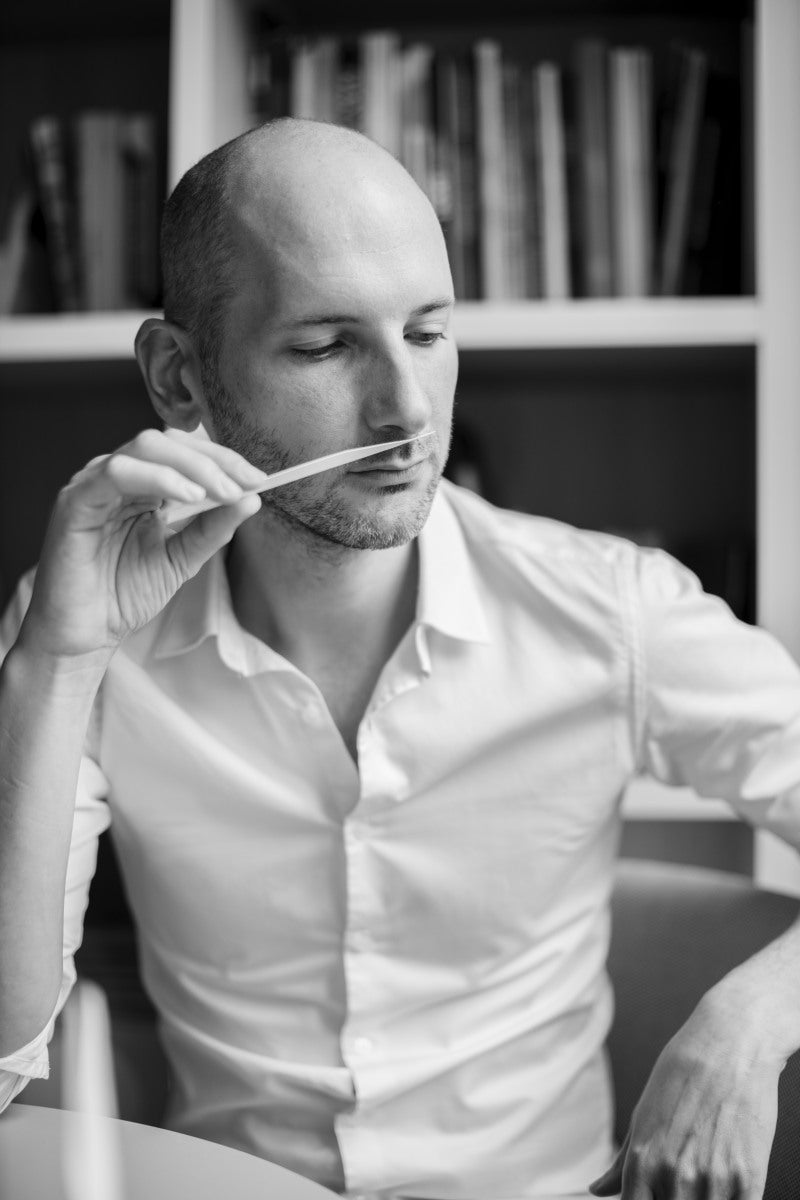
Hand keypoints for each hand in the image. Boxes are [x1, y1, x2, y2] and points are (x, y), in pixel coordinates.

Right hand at [21, 427, 267, 661]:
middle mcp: (116, 476)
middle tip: (247, 484)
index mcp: (140, 484)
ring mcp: (93, 485)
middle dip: (214, 460)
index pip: (184, 451)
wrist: (86, 635)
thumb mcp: (182, 558)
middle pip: (168, 442)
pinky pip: (116, 473)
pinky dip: (156, 478)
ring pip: (145, 448)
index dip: (224, 460)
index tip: (258, 480)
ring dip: (192, 467)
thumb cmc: (124, 594)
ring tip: (222, 493)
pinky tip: (186, 498)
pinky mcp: (75, 502)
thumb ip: (212, 528)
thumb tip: (252, 499)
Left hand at [589, 991, 781, 1198]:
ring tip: (708, 1168)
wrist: (729, 1044)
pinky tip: (729, 1181)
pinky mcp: (748, 1179)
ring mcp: (713, 1180)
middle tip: (685, 1173)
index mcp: (642, 1160)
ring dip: (704, 1199)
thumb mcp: (643, 1114)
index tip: (652, 1195)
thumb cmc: (682, 1072)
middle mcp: (674, 1175)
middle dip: (674, 1199)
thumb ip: (622, 1163)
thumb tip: (597, 1189)